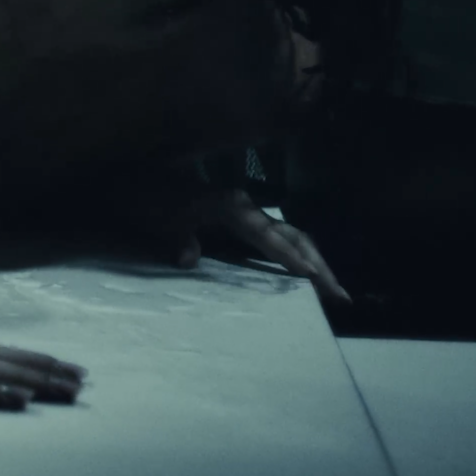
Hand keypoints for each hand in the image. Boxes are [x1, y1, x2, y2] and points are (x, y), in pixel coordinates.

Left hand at [160, 188, 351, 303]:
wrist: (134, 178)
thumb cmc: (148, 199)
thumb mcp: (160, 220)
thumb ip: (178, 239)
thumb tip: (188, 260)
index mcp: (234, 207)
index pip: (271, 237)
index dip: (292, 258)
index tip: (314, 279)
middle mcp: (247, 208)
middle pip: (293, 236)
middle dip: (318, 265)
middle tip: (341, 297)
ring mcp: (246, 214)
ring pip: (291, 236)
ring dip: (313, 262)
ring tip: (333, 291)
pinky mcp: (241, 221)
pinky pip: (278, 239)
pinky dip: (296, 256)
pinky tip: (305, 275)